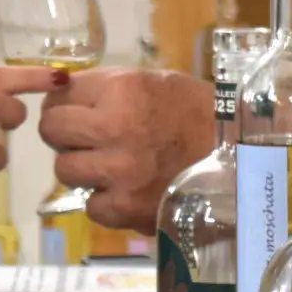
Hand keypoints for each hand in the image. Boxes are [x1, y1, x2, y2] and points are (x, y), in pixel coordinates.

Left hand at [39, 68, 214, 230]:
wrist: (239, 157)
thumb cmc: (195, 113)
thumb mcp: (150, 82)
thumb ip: (104, 88)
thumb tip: (58, 94)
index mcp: (122, 91)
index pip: (58, 98)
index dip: (67, 106)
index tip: (80, 113)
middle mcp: (115, 129)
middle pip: (51, 131)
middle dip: (67, 136)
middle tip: (90, 140)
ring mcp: (119, 172)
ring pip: (64, 170)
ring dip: (83, 169)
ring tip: (112, 166)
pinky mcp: (126, 208)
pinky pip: (91, 205)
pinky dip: (106, 201)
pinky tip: (129, 190)